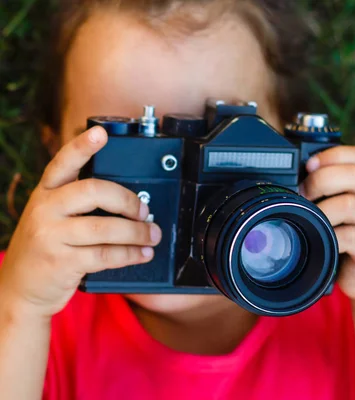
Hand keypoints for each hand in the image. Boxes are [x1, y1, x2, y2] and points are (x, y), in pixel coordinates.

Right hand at [0, 127, 161, 318]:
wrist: (19, 291)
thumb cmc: (45, 250)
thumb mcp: (50, 219)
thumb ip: (78, 206)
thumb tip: (128, 202)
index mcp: (45, 194)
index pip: (63, 163)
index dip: (82, 146)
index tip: (101, 133)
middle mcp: (45, 210)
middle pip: (93, 191)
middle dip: (127, 200)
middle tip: (144, 211)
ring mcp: (51, 236)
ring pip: (104, 227)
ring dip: (136, 232)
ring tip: (152, 235)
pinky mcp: (61, 262)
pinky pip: (105, 255)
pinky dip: (130, 254)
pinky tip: (142, 254)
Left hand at [301, 146, 354, 302]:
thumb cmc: (350, 235)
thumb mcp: (342, 207)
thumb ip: (327, 190)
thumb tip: (288, 176)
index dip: (332, 155)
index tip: (309, 165)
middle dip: (321, 180)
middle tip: (303, 194)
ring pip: (351, 204)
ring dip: (322, 210)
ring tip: (308, 218)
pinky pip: (352, 236)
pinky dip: (331, 236)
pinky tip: (321, 239)